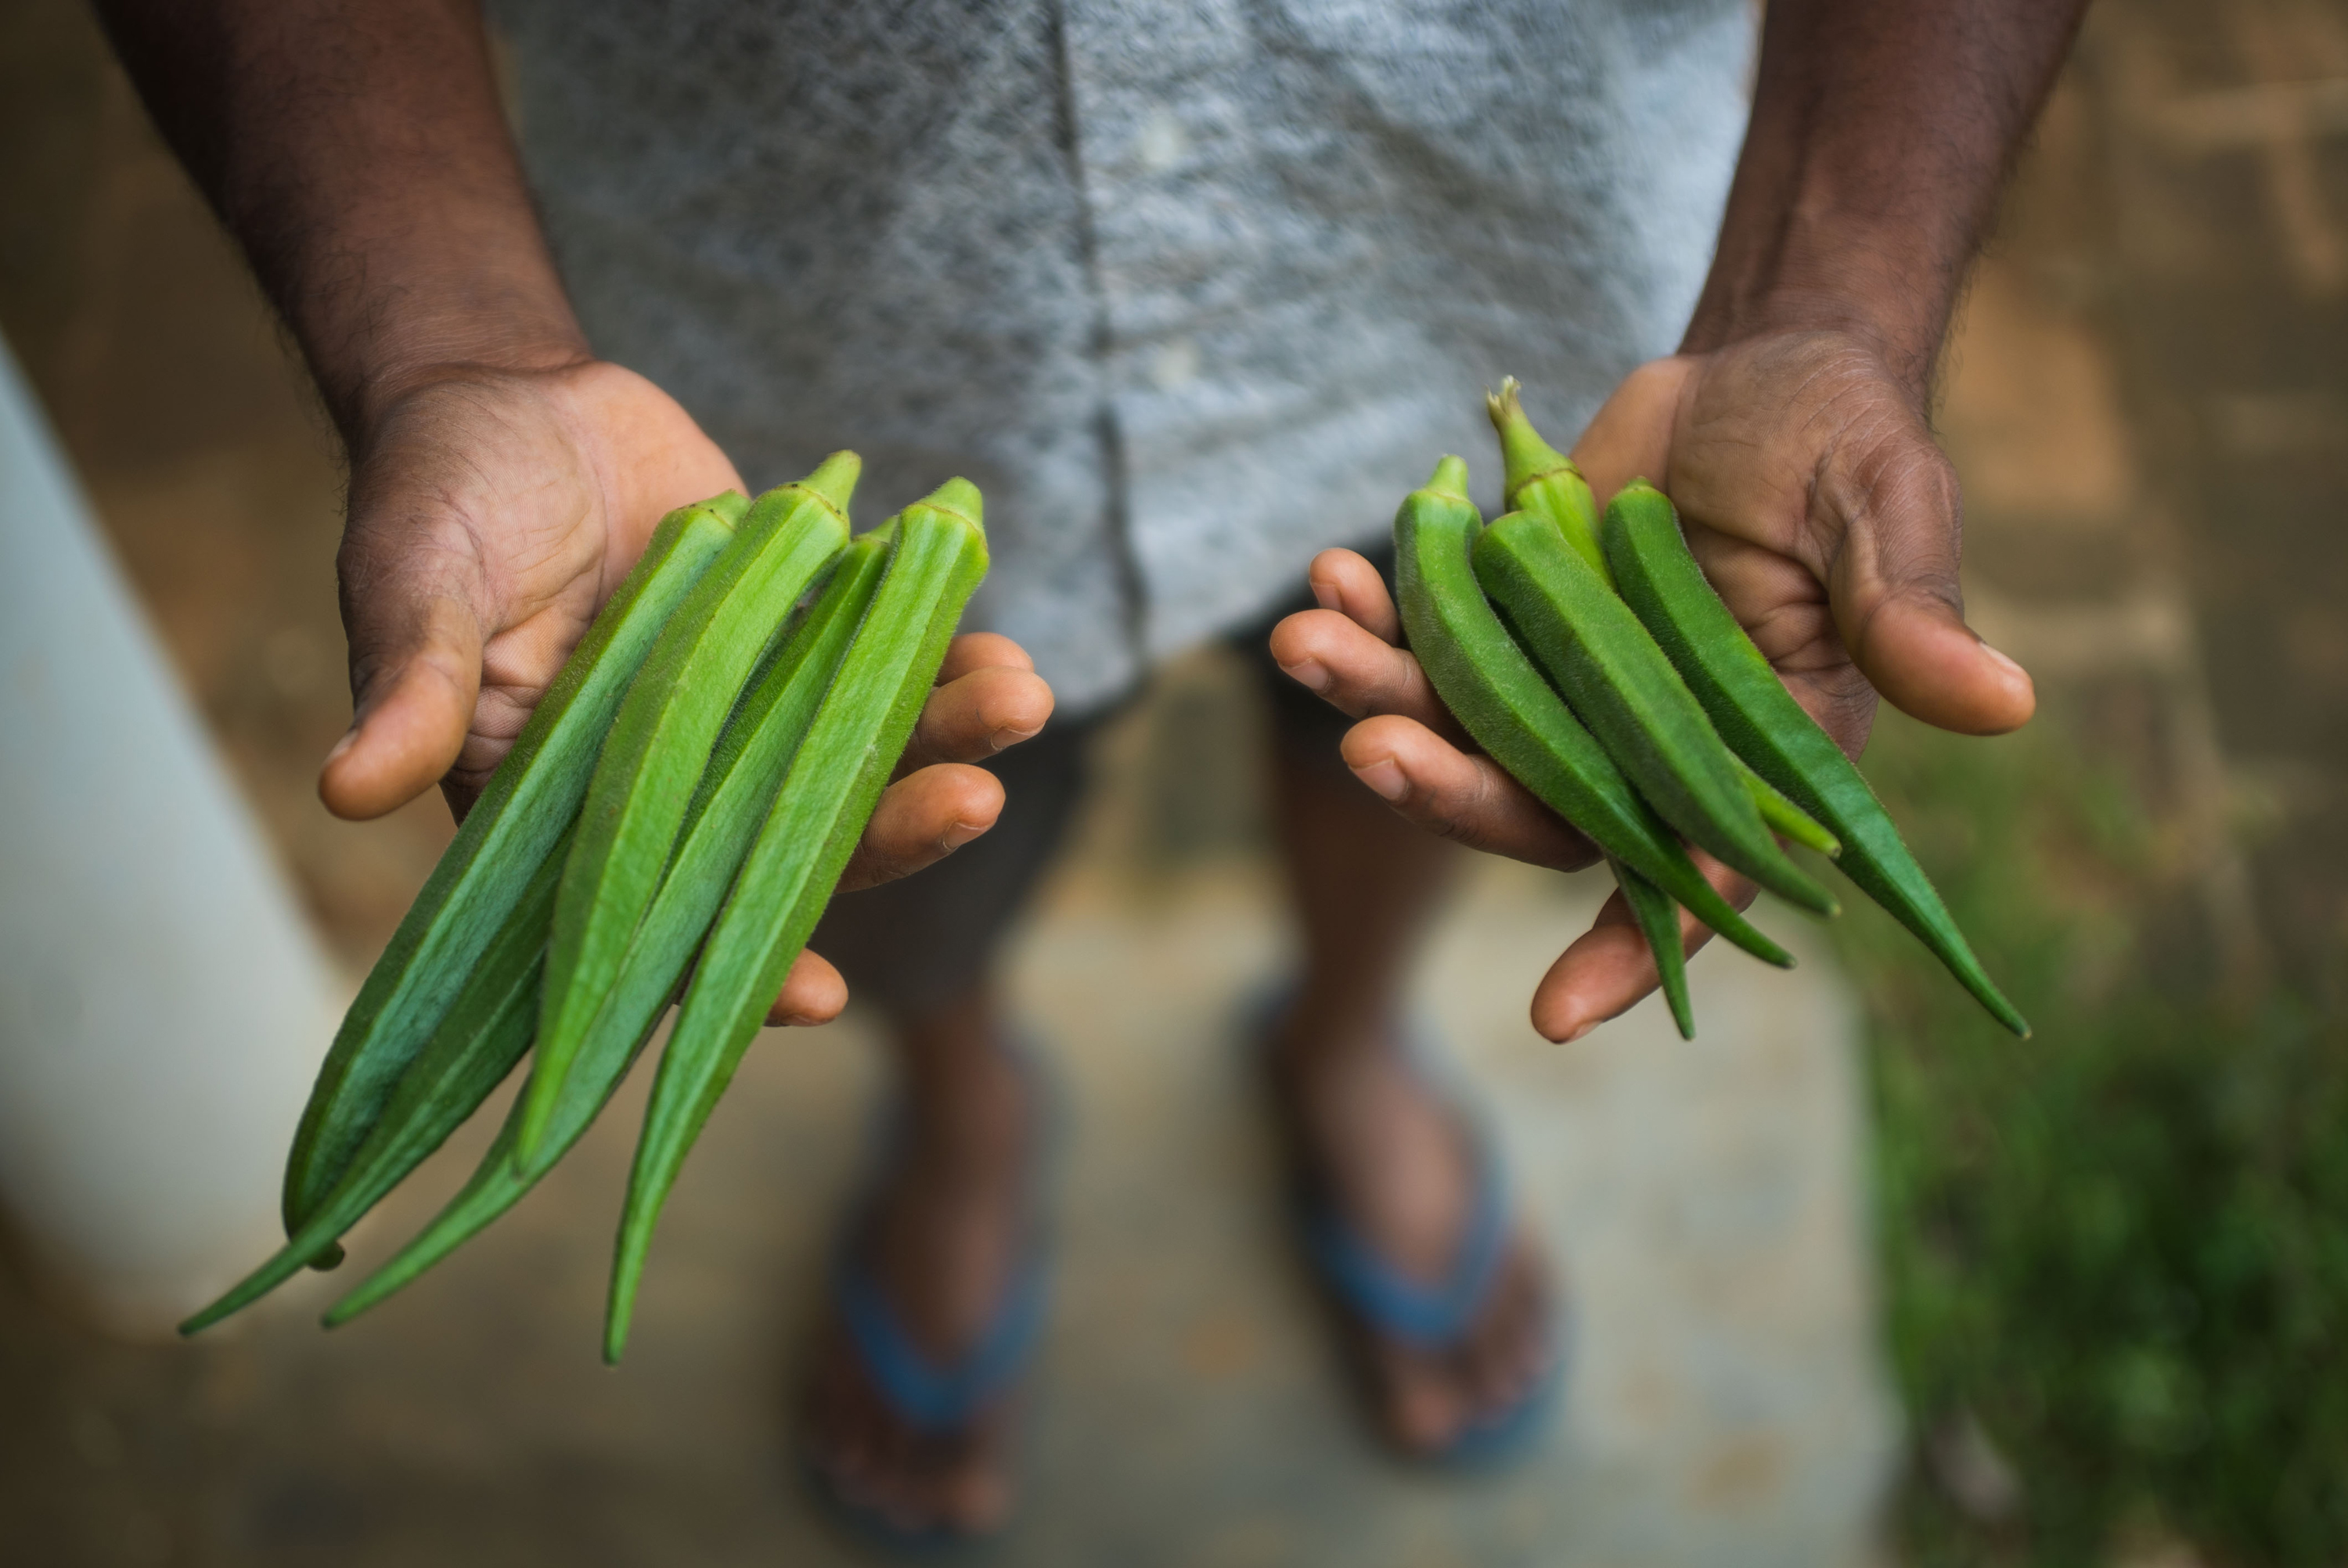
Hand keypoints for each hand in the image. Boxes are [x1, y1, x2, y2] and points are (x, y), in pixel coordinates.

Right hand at [320, 356, 1051, 1028]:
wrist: (507, 391)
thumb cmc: (437, 499)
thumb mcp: (410, 585)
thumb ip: (410, 688)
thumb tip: (345, 789)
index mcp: (575, 812)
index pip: (658, 922)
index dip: (733, 965)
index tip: (823, 994)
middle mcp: (676, 782)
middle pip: (794, 843)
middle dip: (891, 833)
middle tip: (974, 802)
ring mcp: (749, 710)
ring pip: (856, 757)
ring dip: (943, 743)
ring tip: (1021, 701)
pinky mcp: (797, 633)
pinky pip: (881, 661)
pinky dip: (944, 658)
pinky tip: (1006, 653)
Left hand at [1271, 330, 2032, 1039]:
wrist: (1761, 358)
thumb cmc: (1846, 441)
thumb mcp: (1888, 512)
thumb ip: (1907, 614)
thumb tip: (2007, 703)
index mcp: (1749, 751)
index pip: (1696, 874)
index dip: (1632, 947)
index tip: (1555, 1015)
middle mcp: (1644, 736)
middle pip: (1540, 805)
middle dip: (1451, 789)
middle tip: (1371, 748)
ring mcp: (1565, 674)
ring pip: (1462, 726)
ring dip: (1377, 693)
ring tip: (1302, 639)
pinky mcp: (1508, 608)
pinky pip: (1429, 633)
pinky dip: (1376, 612)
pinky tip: (1331, 575)